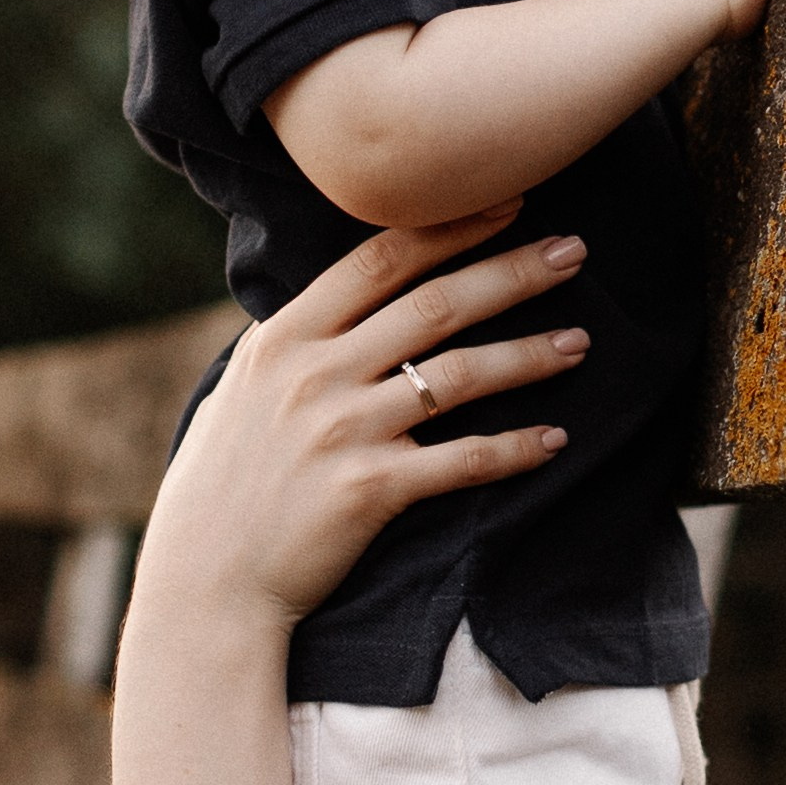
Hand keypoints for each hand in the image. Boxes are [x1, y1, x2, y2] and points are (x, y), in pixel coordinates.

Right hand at [136, 208, 587, 640]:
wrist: (206, 582)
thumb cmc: (222, 486)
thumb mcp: (241, 392)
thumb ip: (294, 342)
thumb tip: (345, 300)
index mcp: (283, 338)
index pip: (380, 260)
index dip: (452, 226)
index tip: (510, 202)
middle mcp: (315, 374)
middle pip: (434, 304)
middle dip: (512, 271)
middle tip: (573, 251)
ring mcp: (344, 430)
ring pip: (459, 375)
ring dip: (529, 354)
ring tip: (579, 342)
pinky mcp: (371, 491)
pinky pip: (462, 461)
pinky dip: (514, 449)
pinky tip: (554, 440)